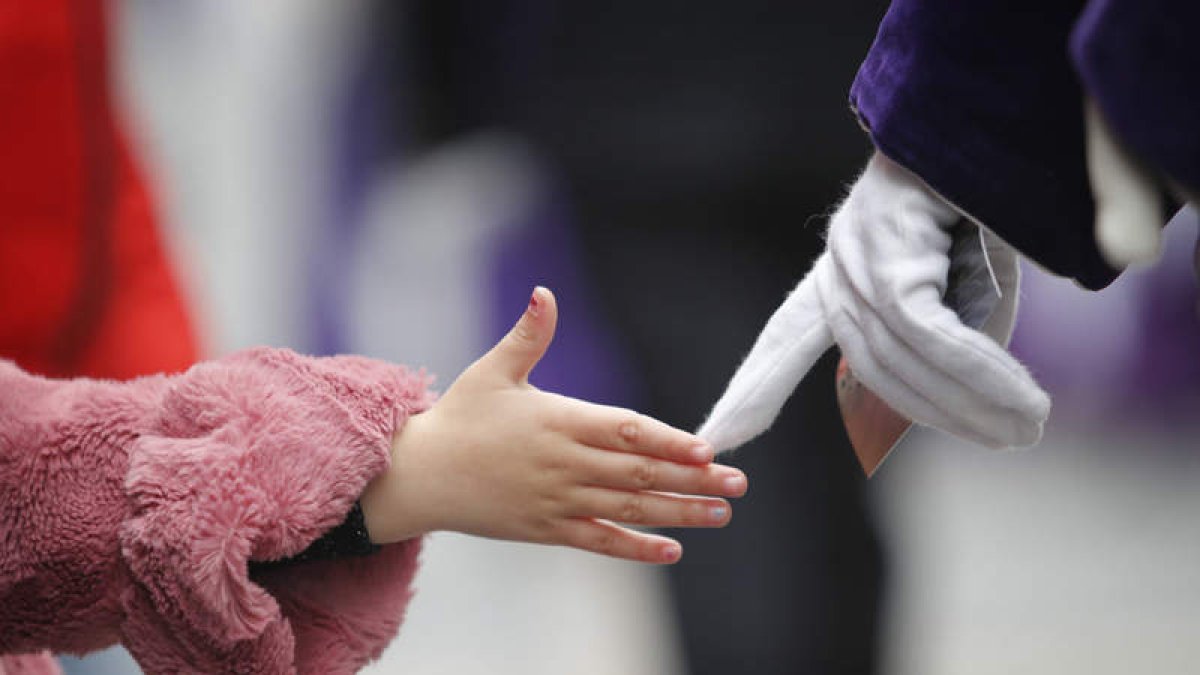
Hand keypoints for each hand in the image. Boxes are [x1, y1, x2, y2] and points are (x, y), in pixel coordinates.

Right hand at [361, 287, 746, 562]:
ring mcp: (556, 500)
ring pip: (627, 509)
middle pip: (638, 473)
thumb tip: (545, 292)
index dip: (668, 441)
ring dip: (678, 513)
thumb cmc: (460, 417)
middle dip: (693, 480)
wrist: (419, 476)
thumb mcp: (493, 370)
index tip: (707, 449)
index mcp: (557, 420)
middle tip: (738, 484)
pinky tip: (672, 551)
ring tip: (721, 514)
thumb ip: (529, 335)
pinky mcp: (546, 530)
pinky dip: (635, 548)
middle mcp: (563, 464)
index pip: (625, 431)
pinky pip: (598, 542)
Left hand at [699, 152, 1050, 451]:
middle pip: (875, 367)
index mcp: (841, 266)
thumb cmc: (990, 194)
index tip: (719, 434)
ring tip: (1026, 428)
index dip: (756, 387)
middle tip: (1011, 438)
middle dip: (944, 412)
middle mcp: (839, 263)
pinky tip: (1022, 402)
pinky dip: (980, 373)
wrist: (997, 116)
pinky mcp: (890, 253)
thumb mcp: (965, 274)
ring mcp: (857, 257)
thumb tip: (970, 398)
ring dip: (973, 402)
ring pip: (901, 357)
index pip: (785, 336)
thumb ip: (950, 335)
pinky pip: (928, 334)